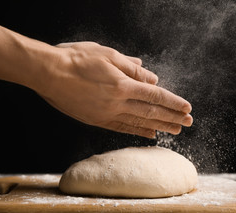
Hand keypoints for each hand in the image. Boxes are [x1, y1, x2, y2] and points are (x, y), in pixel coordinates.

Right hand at [39, 42, 192, 137]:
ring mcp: (106, 114)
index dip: (173, 102)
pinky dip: (137, 131)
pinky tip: (148, 134)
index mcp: (122, 85)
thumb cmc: (76, 59)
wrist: (48, 73)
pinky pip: (121, 128)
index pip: (155, 95)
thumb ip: (131, 68)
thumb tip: (152, 77)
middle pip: (150, 112)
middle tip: (187, 123)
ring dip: (159, 126)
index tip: (187, 108)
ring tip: (174, 131)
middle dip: (171, 117)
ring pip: (138, 122)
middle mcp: (117, 103)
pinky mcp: (96, 120)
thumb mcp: (107, 55)